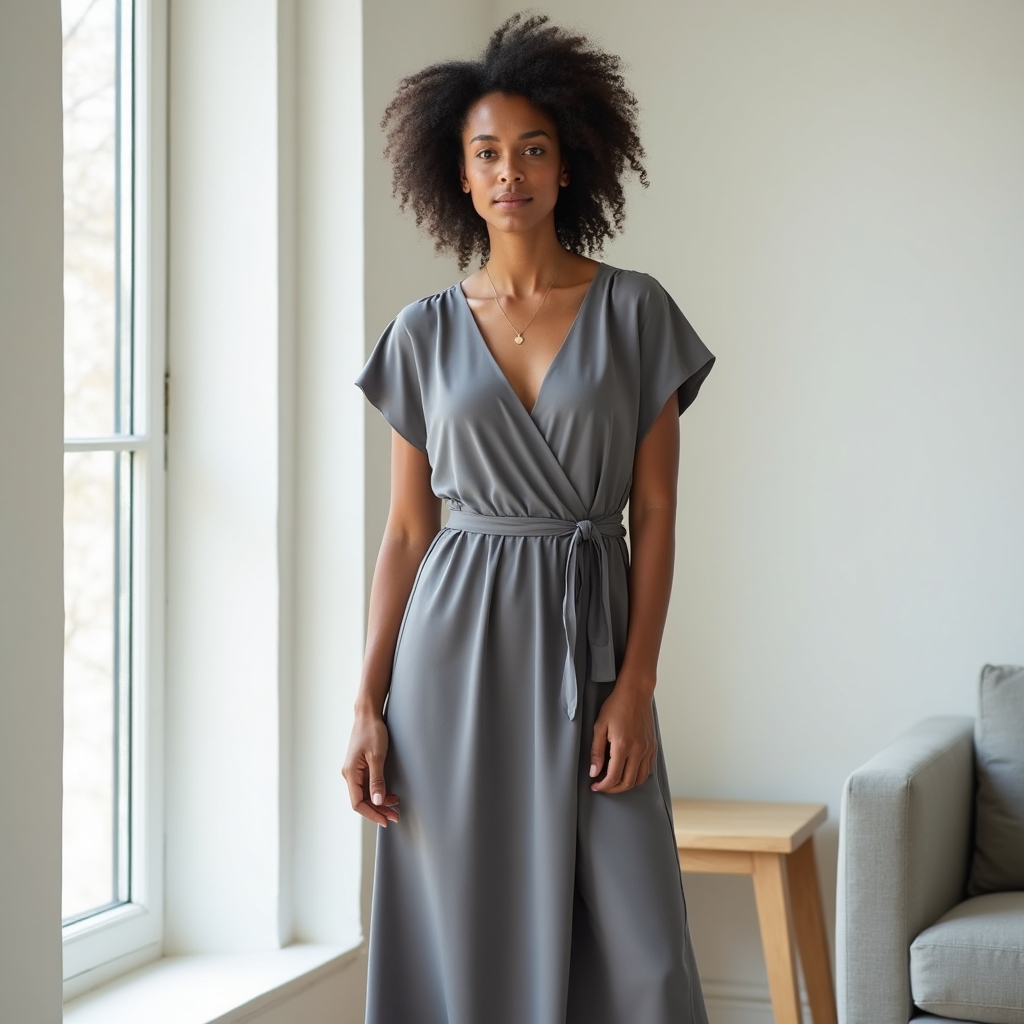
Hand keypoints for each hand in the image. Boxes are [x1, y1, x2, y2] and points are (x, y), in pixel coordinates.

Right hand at [342, 711, 400, 825]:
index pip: (358, 803)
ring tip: (395, 806)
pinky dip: (379, 792)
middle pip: (362, 800)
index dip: (372, 814)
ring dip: (380, 802)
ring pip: (366, 794)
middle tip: (395, 816)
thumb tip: (377, 802)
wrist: (368, 715)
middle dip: (378, 810)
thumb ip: (377, 780)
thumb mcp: (377, 756)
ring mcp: (355, 771)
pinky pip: (368, 785)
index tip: (386, 820)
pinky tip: (390, 794)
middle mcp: (350, 774)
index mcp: (350, 773)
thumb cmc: (372, 732)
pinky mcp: (361, 767)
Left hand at [588, 676, 657, 793]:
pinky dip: (638, 775)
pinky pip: (648, 769)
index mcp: (622, 745)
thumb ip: (596, 751)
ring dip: (627, 784)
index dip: (603, 786)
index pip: (614, 777)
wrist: (635, 692)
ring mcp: (648, 748)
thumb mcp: (600, 726)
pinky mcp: (653, 746)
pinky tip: (628, 771)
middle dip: (614, 789)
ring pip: (640, 778)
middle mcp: (638, 749)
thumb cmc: (616, 706)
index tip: (595, 786)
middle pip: (628, 782)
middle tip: (603, 786)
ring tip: (615, 781)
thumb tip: (594, 772)